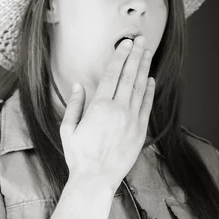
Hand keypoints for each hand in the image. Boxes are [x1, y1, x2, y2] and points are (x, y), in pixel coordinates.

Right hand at [60, 35, 154, 190]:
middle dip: (136, 56)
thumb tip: (78, 85)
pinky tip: (151, 80)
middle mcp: (118, 110)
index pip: (112, 75)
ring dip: (144, 68)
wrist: (96, 179)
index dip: (120, 56)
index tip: (126, 43)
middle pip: (129, 76)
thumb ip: (74, 106)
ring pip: (140, 88)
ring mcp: (131, 120)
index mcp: (99, 107)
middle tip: (142, 39)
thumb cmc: (79, 156)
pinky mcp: (139, 131)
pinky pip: (146, 106)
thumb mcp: (68, 130)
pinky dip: (149, 91)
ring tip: (147, 53)